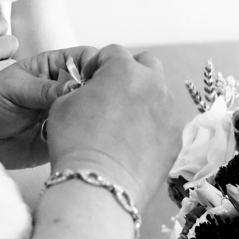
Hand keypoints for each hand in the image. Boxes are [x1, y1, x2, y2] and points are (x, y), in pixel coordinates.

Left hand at [0, 45, 94, 168]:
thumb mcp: (13, 88)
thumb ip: (43, 89)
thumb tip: (76, 88)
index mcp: (52, 67)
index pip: (83, 58)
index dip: (94, 63)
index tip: (94, 77)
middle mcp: (62, 89)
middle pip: (93, 84)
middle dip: (95, 92)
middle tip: (86, 104)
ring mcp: (64, 112)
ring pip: (90, 111)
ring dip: (88, 116)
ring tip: (77, 123)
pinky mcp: (62, 136)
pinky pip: (79, 135)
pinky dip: (80, 136)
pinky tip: (71, 138)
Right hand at [46, 44, 184, 208]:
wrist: (99, 185)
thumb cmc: (76, 143)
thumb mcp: (63, 104)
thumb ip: (80, 87)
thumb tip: (89, 91)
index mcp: (124, 70)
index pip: (112, 52)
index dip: (97, 64)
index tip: (89, 80)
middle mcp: (153, 85)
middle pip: (146, 64)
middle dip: (129, 72)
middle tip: (112, 93)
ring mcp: (168, 112)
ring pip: (158, 94)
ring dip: (142, 99)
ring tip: (122, 123)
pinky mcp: (175, 138)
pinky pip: (164, 122)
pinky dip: (151, 126)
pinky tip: (133, 143)